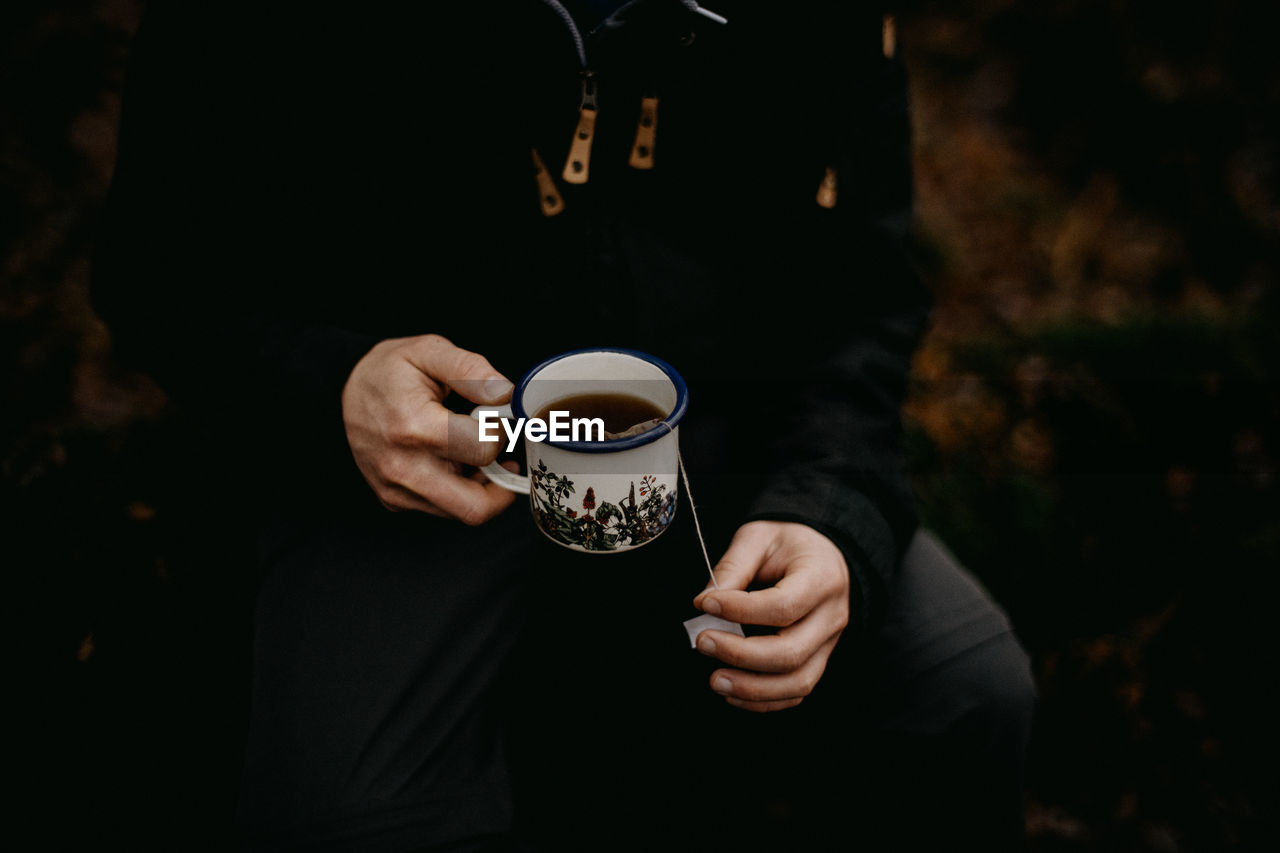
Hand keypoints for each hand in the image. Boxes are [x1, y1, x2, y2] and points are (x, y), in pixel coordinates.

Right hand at [342, 333, 517, 522]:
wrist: (344, 391)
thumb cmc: (390, 371)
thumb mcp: (429, 351)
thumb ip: (471, 369)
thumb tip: (505, 394)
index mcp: (414, 427)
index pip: (483, 449)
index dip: (501, 432)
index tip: (497, 418)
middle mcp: (403, 468)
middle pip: (476, 506)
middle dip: (502, 484)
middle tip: (504, 455)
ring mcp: (396, 489)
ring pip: (463, 512)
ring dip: (481, 488)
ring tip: (476, 454)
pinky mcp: (394, 501)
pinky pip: (442, 510)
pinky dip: (459, 491)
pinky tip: (455, 462)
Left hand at [691, 521, 850, 711]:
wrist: (821, 552)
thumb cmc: (787, 541)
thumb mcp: (759, 536)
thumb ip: (733, 567)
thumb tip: (704, 604)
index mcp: (822, 577)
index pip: (784, 605)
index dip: (740, 611)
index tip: (705, 604)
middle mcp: (832, 616)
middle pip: (791, 652)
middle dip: (741, 655)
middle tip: (702, 642)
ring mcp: (829, 643)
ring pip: (798, 682)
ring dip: (752, 688)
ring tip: (714, 679)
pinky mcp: (818, 659)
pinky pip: (796, 692)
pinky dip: (763, 700)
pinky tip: (732, 692)